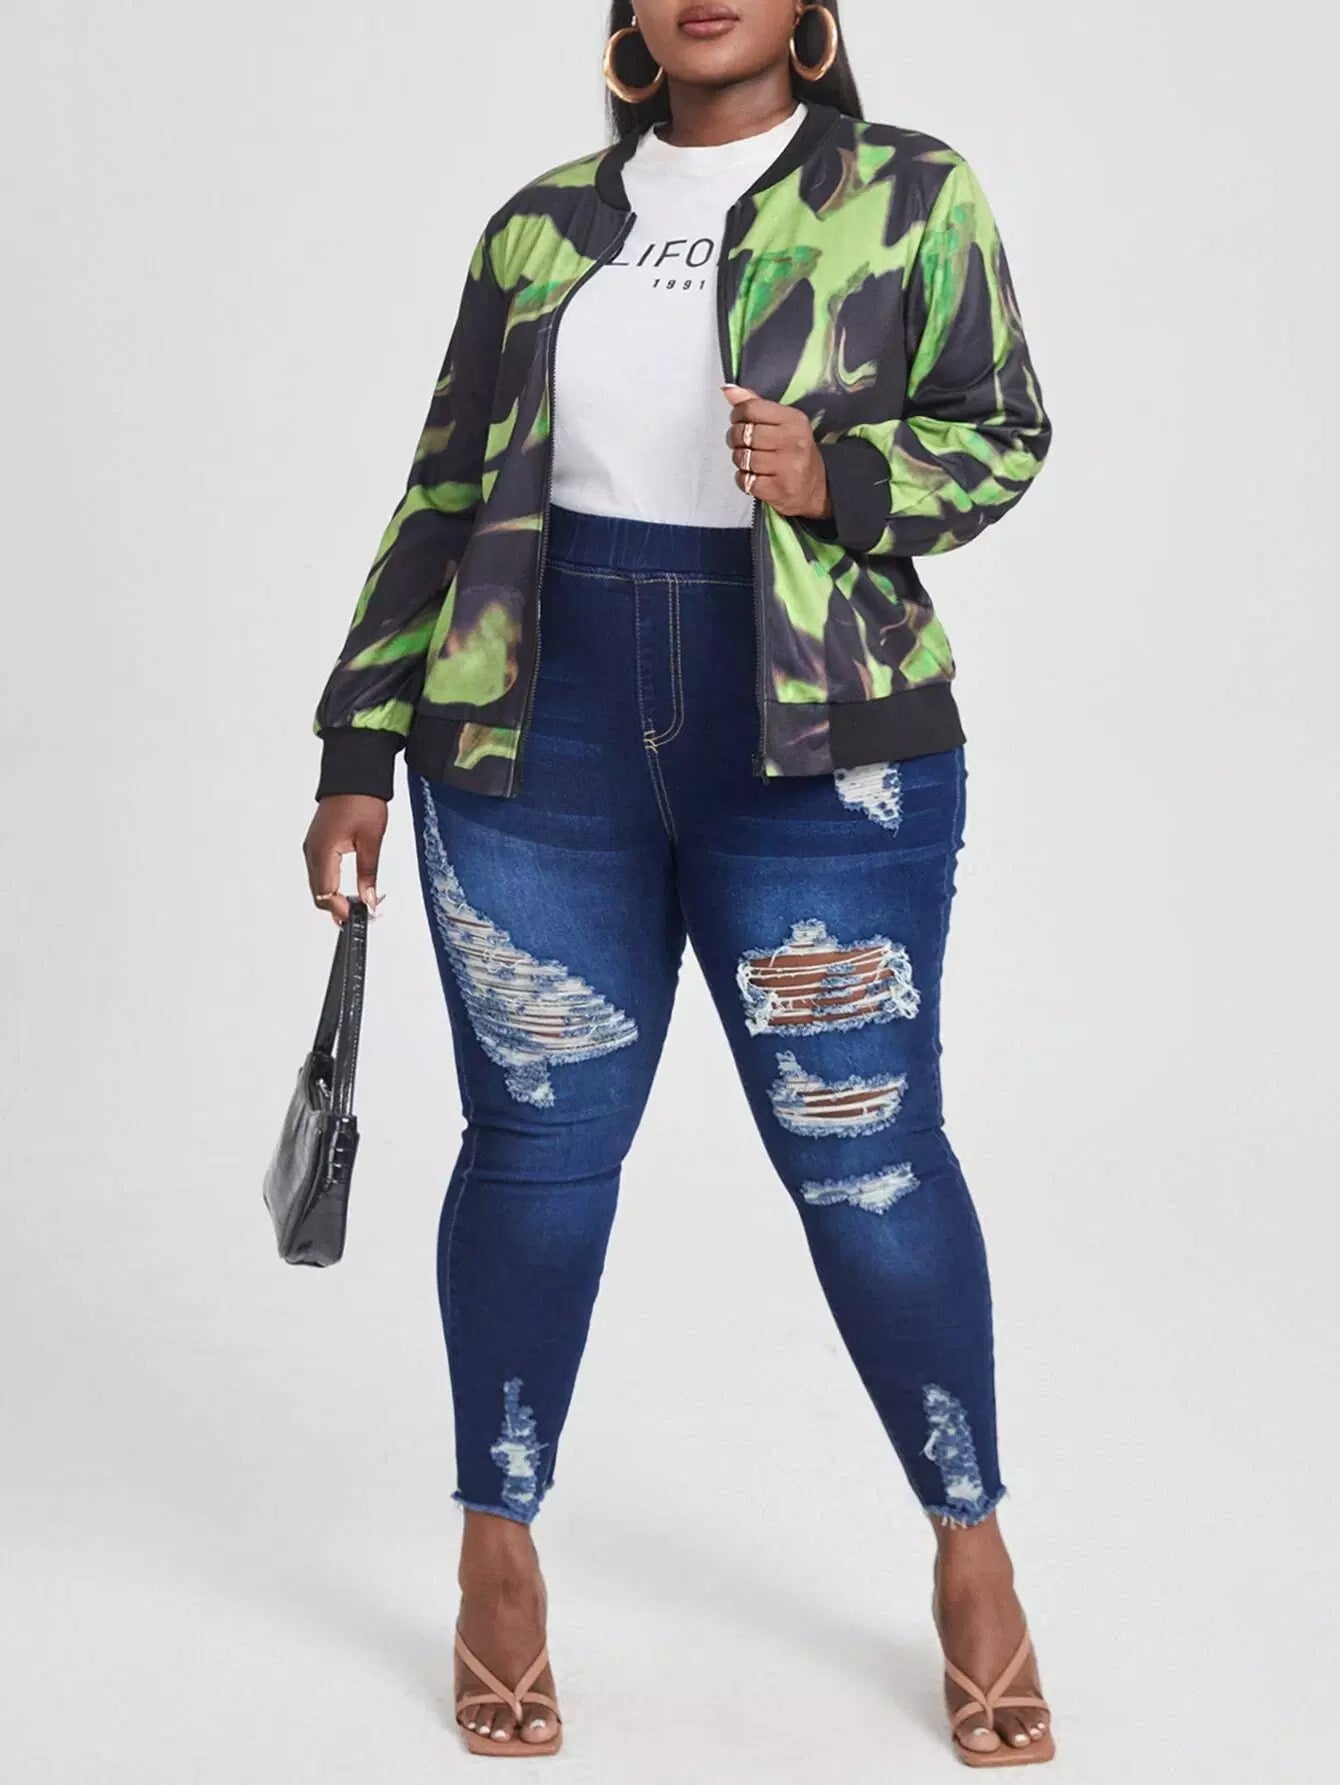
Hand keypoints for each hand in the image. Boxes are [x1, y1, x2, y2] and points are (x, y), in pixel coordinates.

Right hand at [303, 795, 386, 924]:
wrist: (353, 775)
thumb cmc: (361, 800)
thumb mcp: (371, 841)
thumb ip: (368, 874)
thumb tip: (368, 899)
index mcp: (322, 851)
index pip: (325, 893)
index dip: (340, 910)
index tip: (358, 917)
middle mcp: (312, 851)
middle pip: (318, 892)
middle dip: (336, 908)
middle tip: (359, 916)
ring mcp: (312, 846)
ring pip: (317, 884)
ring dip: (333, 898)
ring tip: (355, 906)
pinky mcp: (316, 843)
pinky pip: (318, 872)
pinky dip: (330, 884)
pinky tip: (344, 891)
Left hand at [722, 383, 831, 520]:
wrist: (815, 490)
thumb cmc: (795, 453)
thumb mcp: (783, 424)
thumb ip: (756, 405)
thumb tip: (729, 390)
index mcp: (794, 420)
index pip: (751, 409)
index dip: (737, 415)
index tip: (738, 420)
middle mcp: (793, 441)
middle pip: (744, 433)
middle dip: (735, 438)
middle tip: (741, 443)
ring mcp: (787, 466)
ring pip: (743, 457)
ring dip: (739, 460)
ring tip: (749, 461)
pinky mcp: (778, 489)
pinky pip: (745, 480)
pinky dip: (743, 479)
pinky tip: (754, 476)